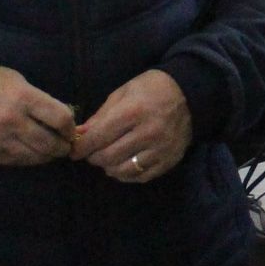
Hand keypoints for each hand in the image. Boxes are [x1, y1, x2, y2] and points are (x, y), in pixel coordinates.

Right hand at [0, 65, 75, 165]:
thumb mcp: (20, 82)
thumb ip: (40, 100)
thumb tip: (63, 120)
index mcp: (23, 98)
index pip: (60, 118)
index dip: (70, 127)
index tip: (71, 129)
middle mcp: (12, 120)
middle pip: (50, 142)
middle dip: (63, 146)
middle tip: (66, 146)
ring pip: (35, 156)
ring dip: (48, 156)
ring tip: (52, 151)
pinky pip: (17, 161)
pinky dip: (29, 158)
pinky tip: (33, 153)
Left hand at [74, 70, 192, 183]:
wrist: (191, 94)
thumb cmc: (152, 88)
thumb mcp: (124, 93)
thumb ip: (101, 115)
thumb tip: (80, 134)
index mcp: (133, 112)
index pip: (98, 137)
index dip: (81, 147)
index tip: (74, 150)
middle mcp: (147, 133)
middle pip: (108, 156)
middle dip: (93, 157)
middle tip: (91, 152)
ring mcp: (160, 149)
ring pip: (123, 170)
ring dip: (109, 167)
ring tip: (107, 159)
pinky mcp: (169, 160)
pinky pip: (141, 177)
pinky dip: (126, 174)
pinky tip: (123, 165)